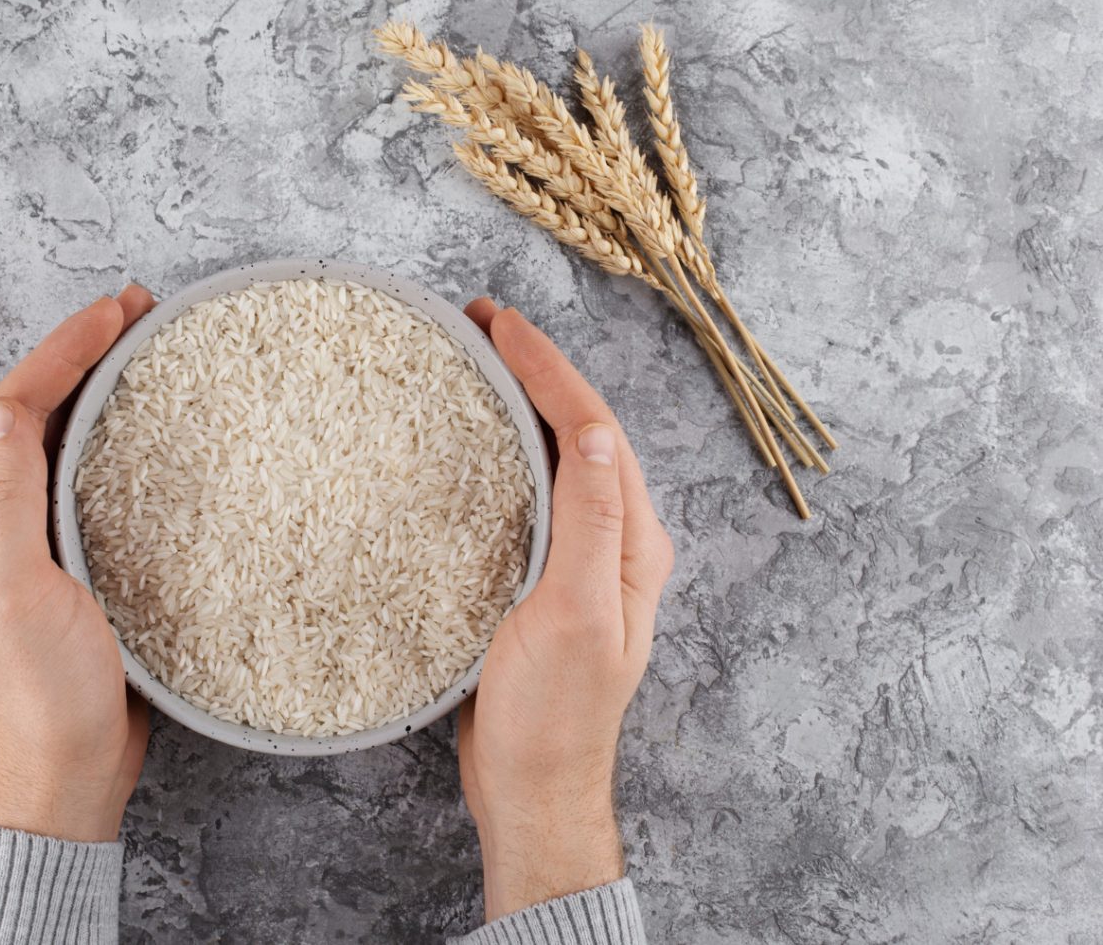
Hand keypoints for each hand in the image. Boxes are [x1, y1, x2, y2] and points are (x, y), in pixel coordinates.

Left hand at [0, 285, 157, 841]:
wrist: (67, 764)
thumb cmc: (43, 690)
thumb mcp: (15, 590)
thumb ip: (7, 500)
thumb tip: (0, 411)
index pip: (11, 408)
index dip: (61, 351)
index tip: (114, 312)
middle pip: (31, 410)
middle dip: (78, 352)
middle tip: (135, 310)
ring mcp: (31, 537)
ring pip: (58, 437)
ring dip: (94, 386)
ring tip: (141, 347)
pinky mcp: (69, 558)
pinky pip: (83, 476)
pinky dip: (111, 435)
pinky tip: (142, 426)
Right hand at [457, 298, 674, 920]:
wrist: (533, 787)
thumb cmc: (554, 716)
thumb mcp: (576, 618)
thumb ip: (591, 525)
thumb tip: (595, 430)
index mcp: (632, 543)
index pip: (594, 429)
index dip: (549, 368)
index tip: (500, 322)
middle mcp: (614, 540)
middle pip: (581, 429)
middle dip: (537, 366)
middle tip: (481, 320)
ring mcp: (578, 556)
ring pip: (557, 454)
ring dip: (523, 398)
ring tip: (477, 356)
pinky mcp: (541, 575)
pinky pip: (531, 490)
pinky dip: (505, 446)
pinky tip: (475, 435)